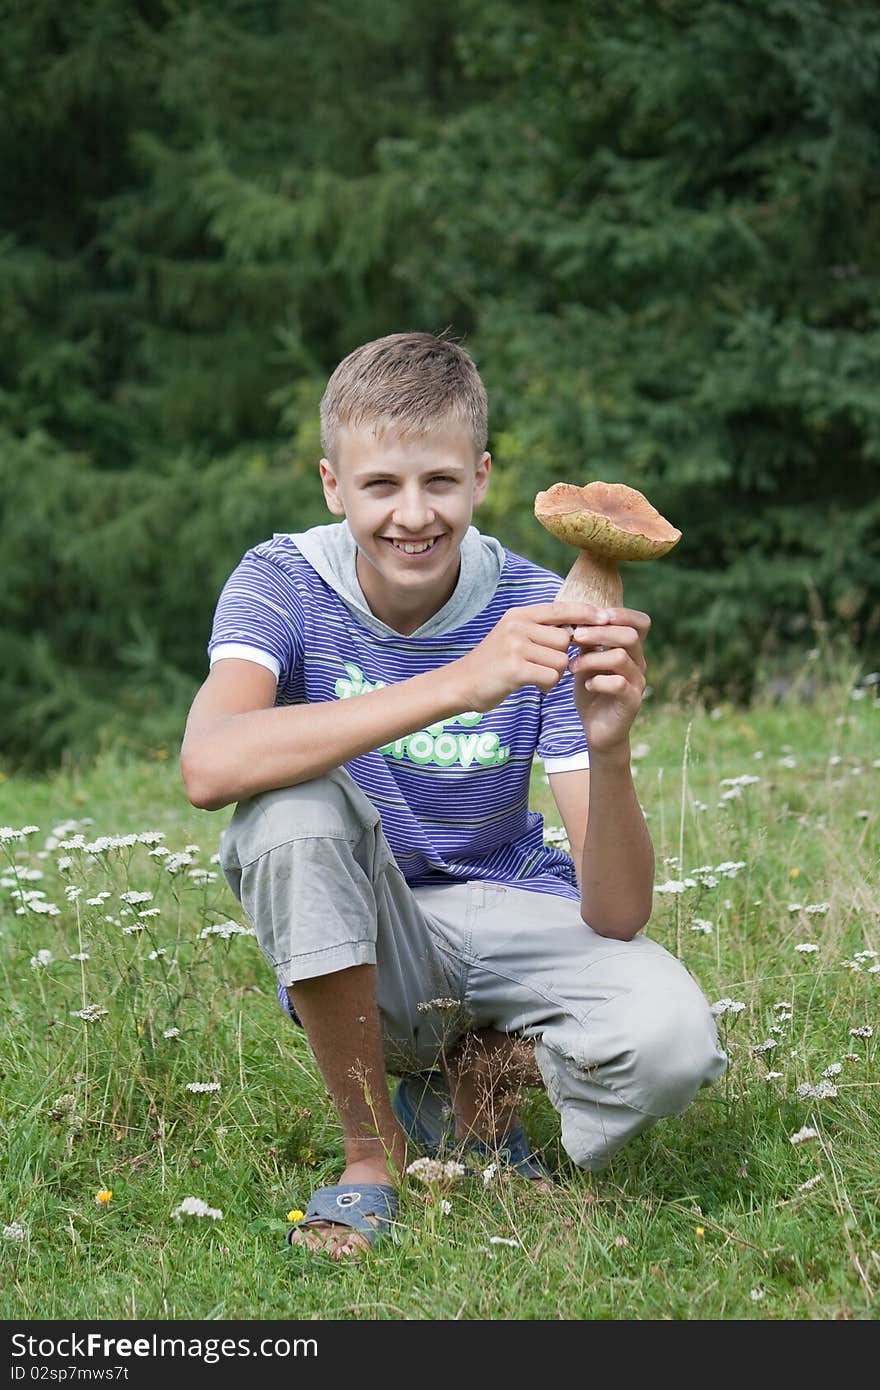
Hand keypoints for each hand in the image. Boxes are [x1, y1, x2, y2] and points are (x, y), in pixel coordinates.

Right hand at [452, 602, 605, 712]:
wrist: (461, 684)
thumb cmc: (493, 664)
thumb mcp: (513, 637)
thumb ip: (540, 630)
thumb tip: (576, 628)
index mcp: (519, 615)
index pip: (561, 608)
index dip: (585, 613)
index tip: (605, 617)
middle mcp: (517, 626)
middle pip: (565, 639)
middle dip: (562, 657)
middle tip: (546, 667)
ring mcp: (515, 646)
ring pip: (560, 660)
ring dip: (555, 674)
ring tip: (536, 677)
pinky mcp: (515, 668)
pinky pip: (550, 676)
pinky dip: (547, 685)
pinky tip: (534, 686)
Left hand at [568, 606, 649, 755]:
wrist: (598, 730)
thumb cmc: (592, 692)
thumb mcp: (586, 663)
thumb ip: (586, 643)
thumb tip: (575, 619)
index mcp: (630, 650)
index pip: (640, 623)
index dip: (622, 614)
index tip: (597, 615)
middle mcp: (639, 663)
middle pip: (629, 636)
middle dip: (600, 632)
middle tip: (576, 636)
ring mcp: (637, 682)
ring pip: (621, 657)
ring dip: (592, 658)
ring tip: (572, 666)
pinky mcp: (632, 701)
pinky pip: (619, 684)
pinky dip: (598, 681)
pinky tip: (587, 686)